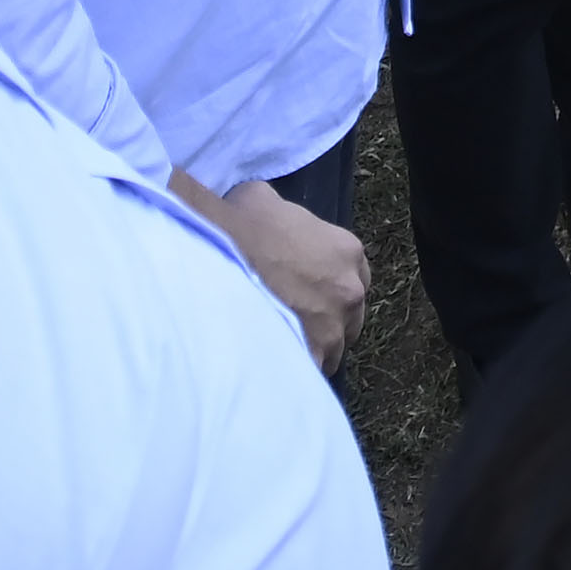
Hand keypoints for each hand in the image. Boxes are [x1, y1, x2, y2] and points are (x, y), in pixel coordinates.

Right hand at [184, 174, 368, 367]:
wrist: (216, 257)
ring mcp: (333, 327)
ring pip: (334, 347)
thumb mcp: (265, 200)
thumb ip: (285, 215)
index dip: (330, 284)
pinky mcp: (311, 354)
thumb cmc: (239, 224)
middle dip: (328, 319)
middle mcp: (350, 290)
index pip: (355, 275)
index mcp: (346, 250)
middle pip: (349, 315)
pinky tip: (276, 365)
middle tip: (296, 320)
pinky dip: (297, 369)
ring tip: (284, 346)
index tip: (311, 291)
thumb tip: (269, 220)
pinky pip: (311, 369)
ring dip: (315, 347)